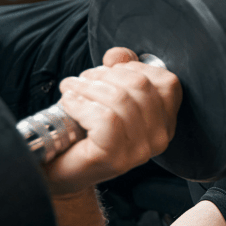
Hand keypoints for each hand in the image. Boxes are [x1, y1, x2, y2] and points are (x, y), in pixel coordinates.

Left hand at [45, 47, 181, 195]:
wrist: (58, 170)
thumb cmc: (83, 131)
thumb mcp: (107, 93)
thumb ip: (120, 70)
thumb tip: (117, 55)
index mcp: (165, 122)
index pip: (167, 82)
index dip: (135, 67)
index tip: (108, 70)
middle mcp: (159, 138)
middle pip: (141, 85)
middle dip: (105, 75)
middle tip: (82, 80)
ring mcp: (139, 151)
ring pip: (120, 99)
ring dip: (88, 87)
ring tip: (71, 89)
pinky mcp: (115, 157)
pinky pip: (105, 118)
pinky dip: (81, 104)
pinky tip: (69, 104)